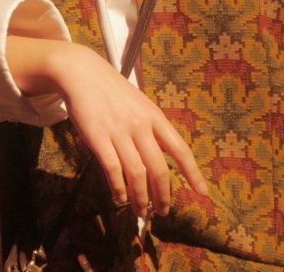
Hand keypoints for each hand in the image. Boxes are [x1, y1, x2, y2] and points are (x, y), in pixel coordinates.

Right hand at [9, 37, 209, 216]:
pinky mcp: (97, 137)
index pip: (180, 149)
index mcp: (154, 117)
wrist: (82, 73)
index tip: (202, 192)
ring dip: (140, 197)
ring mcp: (118, 132)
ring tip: (141, 211)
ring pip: (136, 173)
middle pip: (158, 169)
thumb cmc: (112, 90)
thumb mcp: (139, 103)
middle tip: (161, 211)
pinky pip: (112, 169)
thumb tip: (162, 156)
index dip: (192, 173)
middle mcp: (140, 126)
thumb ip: (151, 127)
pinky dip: (118, 187)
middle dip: (162, 195)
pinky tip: (119, 197)